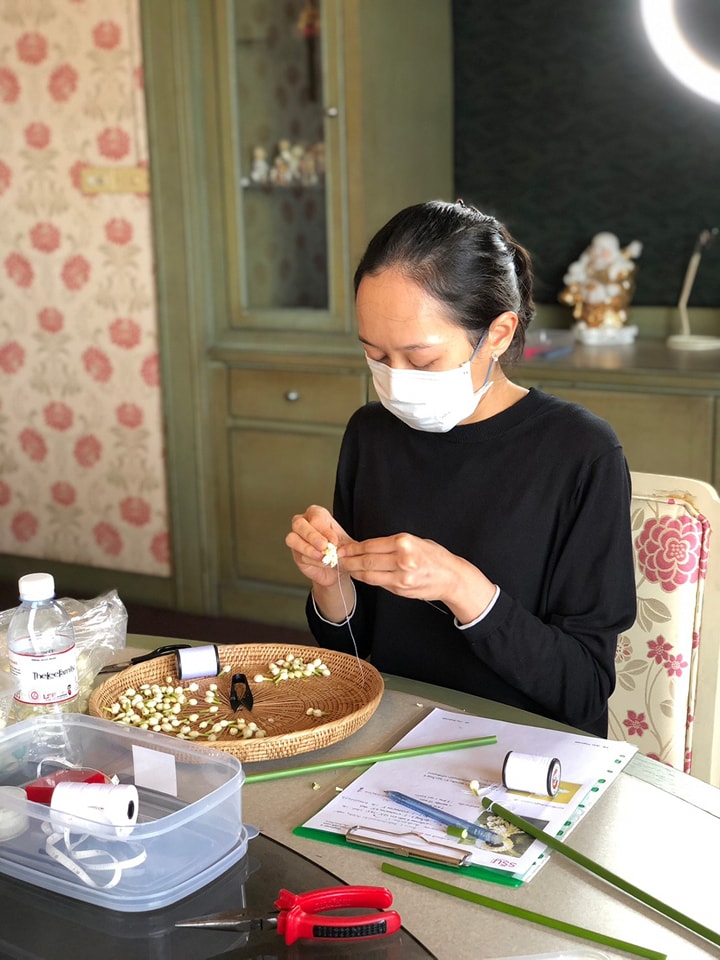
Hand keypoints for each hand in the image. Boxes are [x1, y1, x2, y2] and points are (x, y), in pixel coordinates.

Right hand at [285, 505, 354, 588]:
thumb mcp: (346, 543)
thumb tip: (338, 545)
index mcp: (317, 514)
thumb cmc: (340, 549)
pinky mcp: (295, 552)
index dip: (325, 530)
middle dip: (312, 536)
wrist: (337, 567)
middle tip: (323, 546)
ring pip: (293, 539)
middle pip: (299, 524)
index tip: (334, 541)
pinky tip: (320, 562)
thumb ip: (343, 544)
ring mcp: (296, 537)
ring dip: (307, 549)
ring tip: (321, 556)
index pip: (316, 518)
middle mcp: (304, 523)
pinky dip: (310, 559)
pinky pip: (298, 554)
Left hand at [339, 533, 496, 622]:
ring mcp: (401, 577)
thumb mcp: (415, 542)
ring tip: (345, 567)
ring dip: (354, 571)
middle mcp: (402, 560)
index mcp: (404, 543)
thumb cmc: (434, 556)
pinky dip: (367, 579)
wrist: (451, 577)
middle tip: (338, 558)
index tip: (342, 548)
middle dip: (349, 560)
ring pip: (369, 575)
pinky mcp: (400, 589)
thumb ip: (392, 545)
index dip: (353, 548)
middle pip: (366, 561)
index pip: (370, 545)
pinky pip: (378, 583)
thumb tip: (367, 547)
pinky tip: (361, 575)